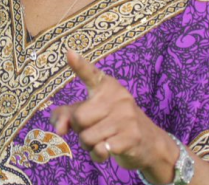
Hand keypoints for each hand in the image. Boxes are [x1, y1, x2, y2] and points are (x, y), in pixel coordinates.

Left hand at [51, 50, 178, 182]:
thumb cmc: (112, 123)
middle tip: (94, 129)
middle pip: (78, 118)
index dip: (79, 65)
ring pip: (86, 137)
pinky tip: (108, 150)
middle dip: (80, 130)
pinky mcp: (131, 137)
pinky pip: (99, 150)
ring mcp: (126, 116)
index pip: (90, 74)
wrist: (149, 142)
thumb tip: (59, 129)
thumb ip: (67, 115)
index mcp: (106, 86)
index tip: (69, 53)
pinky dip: (98, 155)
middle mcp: (118, 97)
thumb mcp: (90, 114)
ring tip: (102, 140)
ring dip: (88, 145)